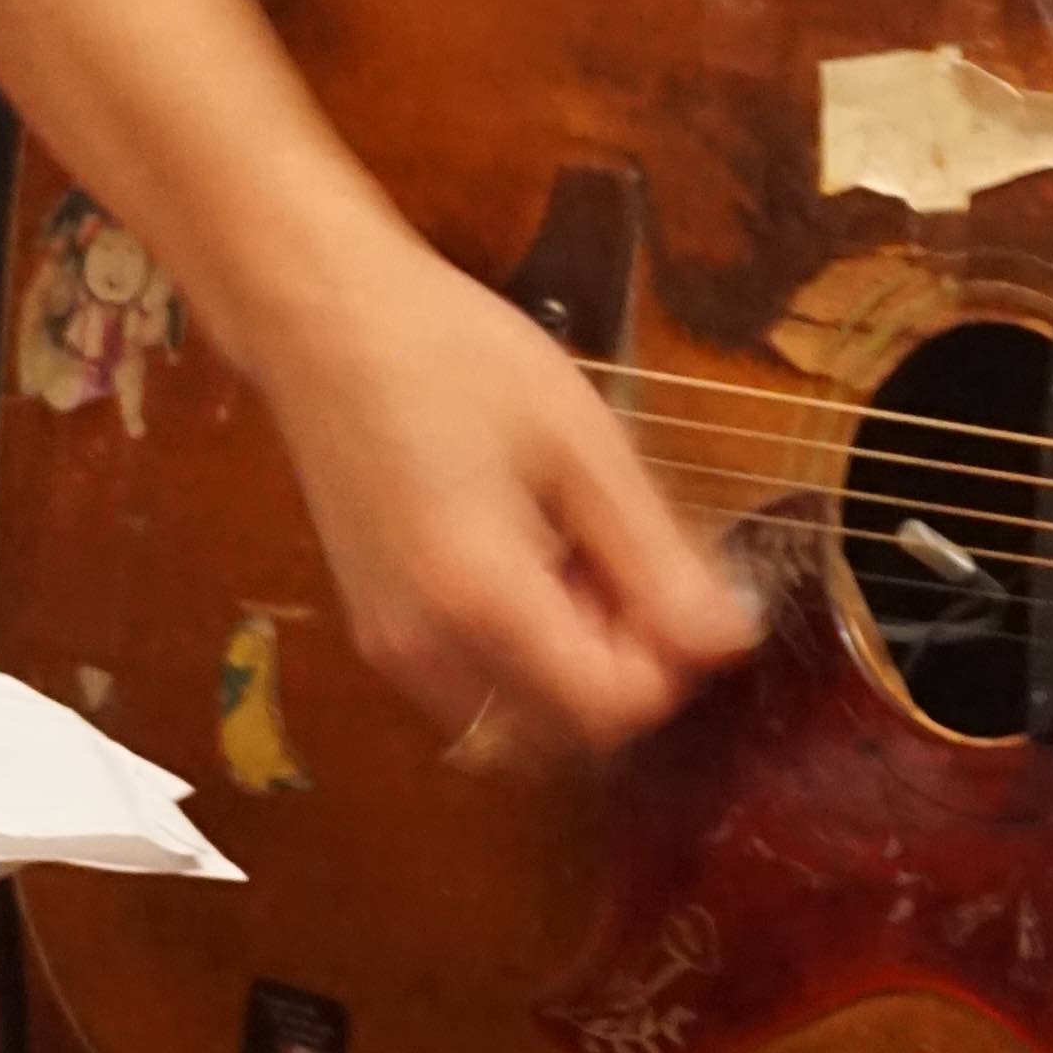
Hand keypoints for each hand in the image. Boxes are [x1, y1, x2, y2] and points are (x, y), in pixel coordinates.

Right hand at [263, 246, 759, 761]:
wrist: (322, 322)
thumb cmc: (454, 357)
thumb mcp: (583, 445)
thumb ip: (656, 559)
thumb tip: (730, 641)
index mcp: (481, 604)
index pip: (611, 711)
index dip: (666, 665)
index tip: (676, 589)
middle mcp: (425, 653)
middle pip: (567, 731)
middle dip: (620, 668)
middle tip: (625, 564)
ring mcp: (391, 651)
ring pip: (521, 718)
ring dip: (571, 666)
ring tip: (574, 556)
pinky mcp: (377, 634)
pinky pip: (474, 688)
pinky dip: (520, 654)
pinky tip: (526, 561)